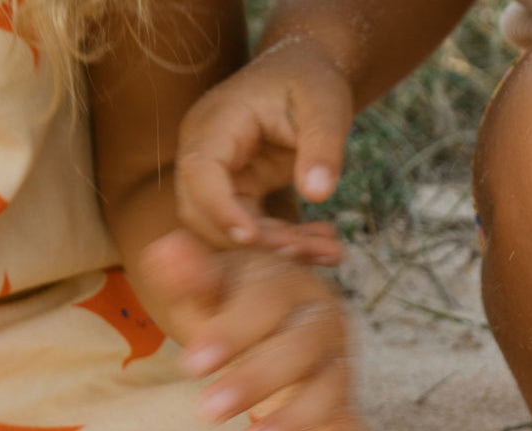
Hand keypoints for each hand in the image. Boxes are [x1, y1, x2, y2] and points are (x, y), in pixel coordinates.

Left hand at [140, 228, 362, 430]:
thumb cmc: (236, 306)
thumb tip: (166, 251)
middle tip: (207, 411)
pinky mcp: (344, 414)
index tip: (189, 366)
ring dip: (292, 422)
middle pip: (303, 348)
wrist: (276, 326)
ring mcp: (340, 372)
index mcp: (293, 286)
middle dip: (257, 381)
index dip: (232, 332)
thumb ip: (192, 275)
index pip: (268, 303)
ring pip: (330, 394)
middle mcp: (326, 326)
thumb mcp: (212, 288)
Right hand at [176, 37, 352, 257]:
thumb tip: (317, 194)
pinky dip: (287, 245)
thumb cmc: (310, 81)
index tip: (251, 238)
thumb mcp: (326, 104)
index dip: (219, 209)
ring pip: (230, 233)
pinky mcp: (239, 197)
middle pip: (204, 214)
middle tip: (309, 251)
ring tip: (330, 251)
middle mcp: (206, 153)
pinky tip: (326, 247)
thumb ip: (323, 146)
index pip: (201, 172)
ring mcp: (219, 179)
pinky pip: (255, 234)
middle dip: (254, 242)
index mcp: (216, 122)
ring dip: (277, 250)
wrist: (304, 78)